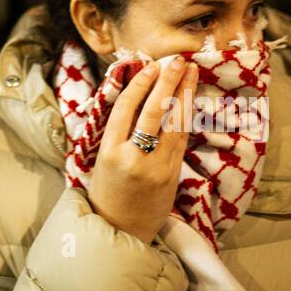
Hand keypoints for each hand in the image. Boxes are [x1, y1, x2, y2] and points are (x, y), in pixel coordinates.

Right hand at [87, 55, 197, 244]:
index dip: (139, 84)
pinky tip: (190, 101)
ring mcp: (155, 168)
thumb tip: (134, 95)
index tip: (150, 66)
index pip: (126, 108)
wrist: (119, 229)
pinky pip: (180, 140)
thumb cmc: (106, 191)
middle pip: (154, 112)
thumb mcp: (100, 159)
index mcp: (109, 151)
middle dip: (167, 83)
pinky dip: (185, 118)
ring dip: (184, 95)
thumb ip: (116, 131)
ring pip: (174, 125)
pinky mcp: (171, 176)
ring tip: (190, 73)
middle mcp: (133, 158)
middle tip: (177, 61)